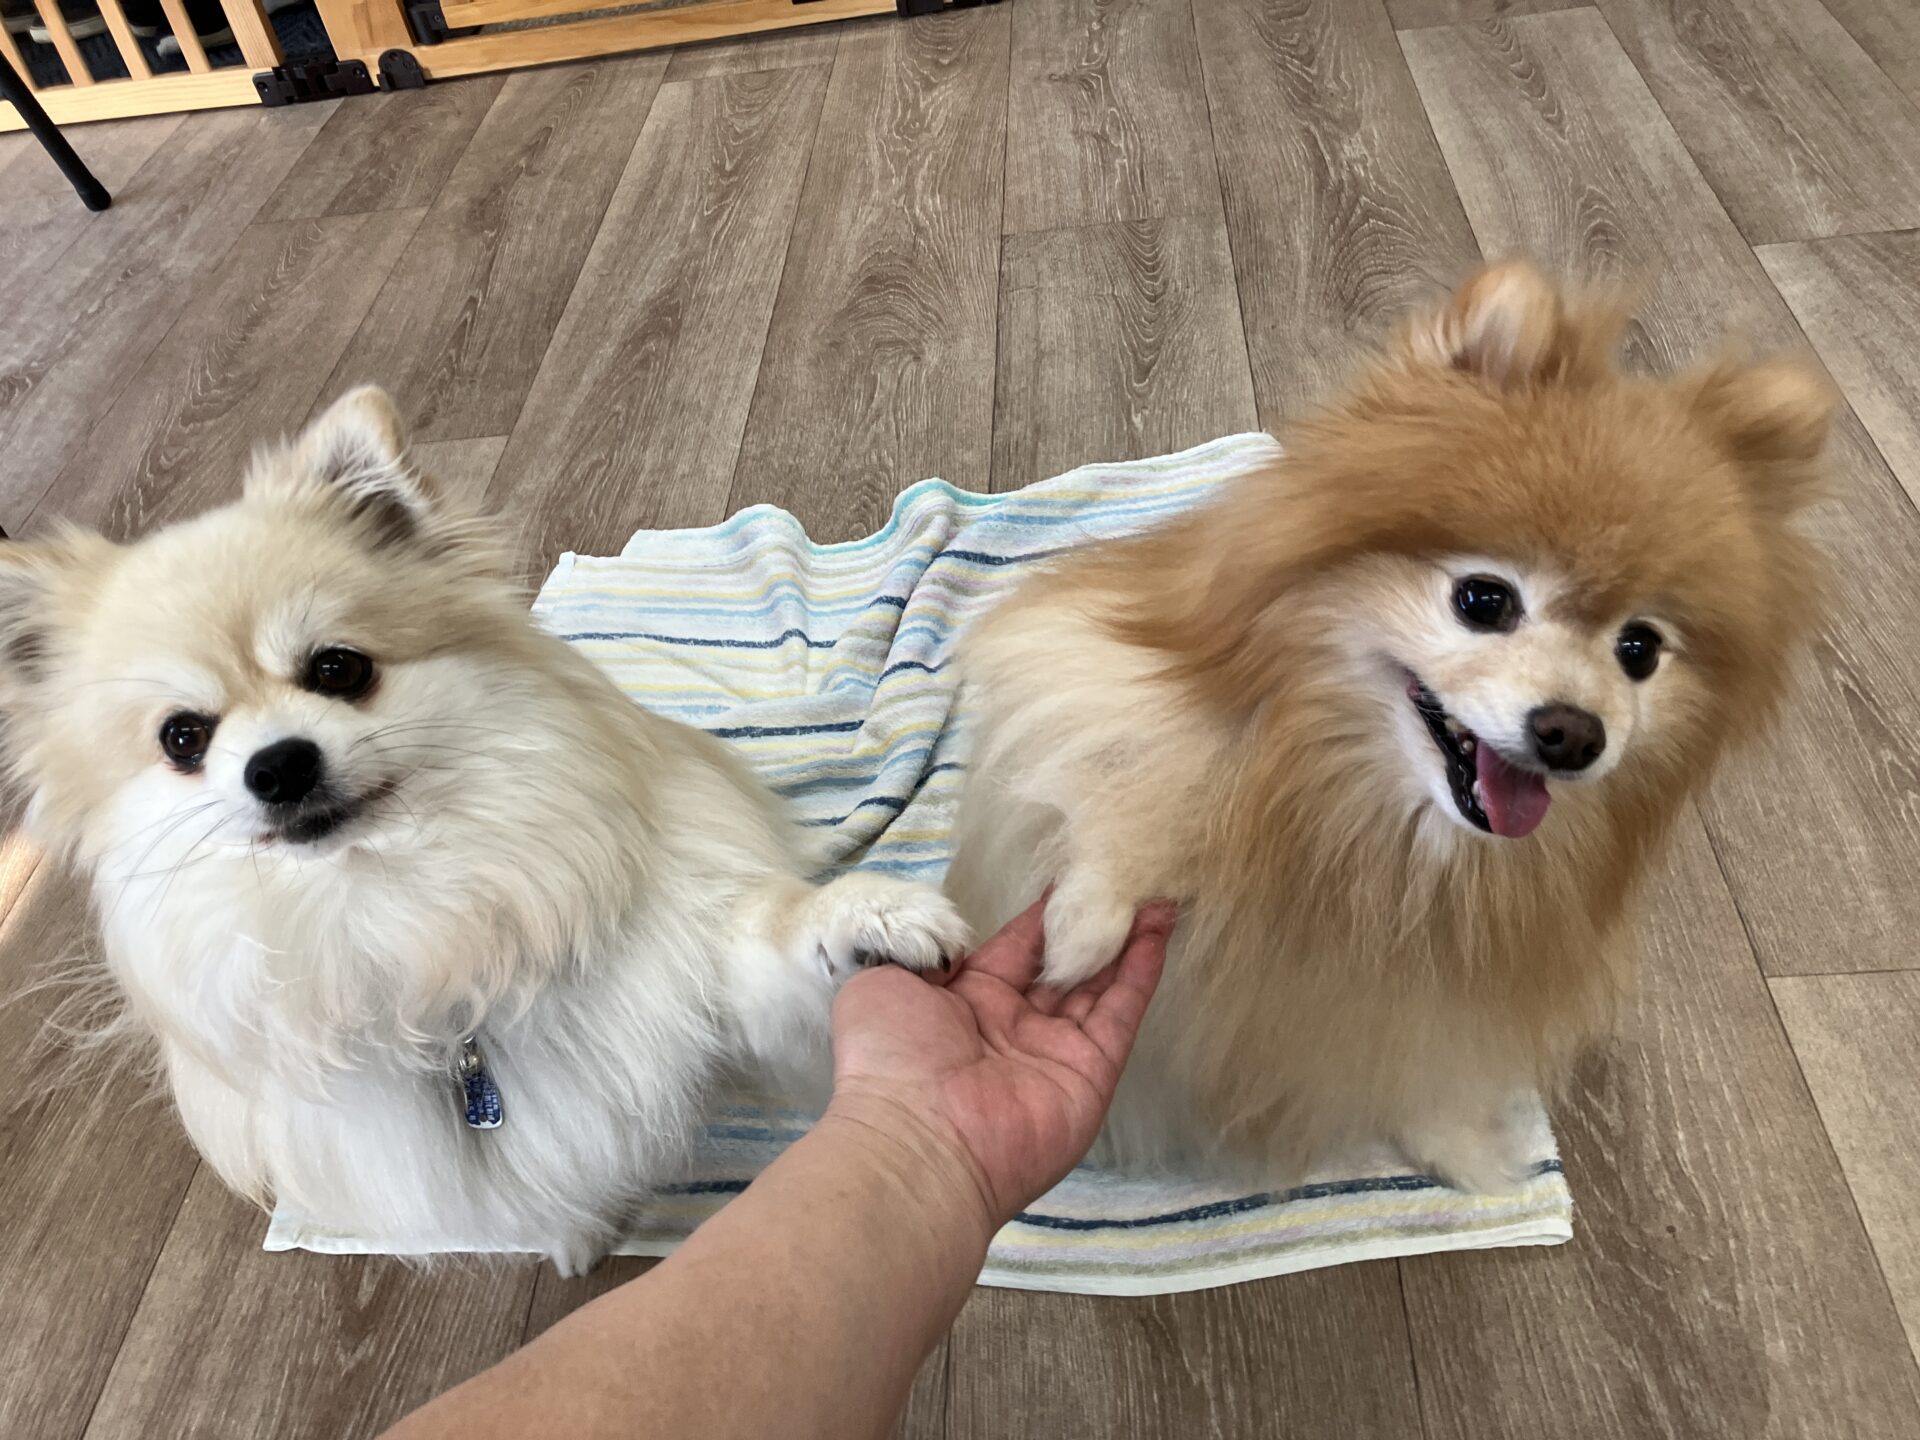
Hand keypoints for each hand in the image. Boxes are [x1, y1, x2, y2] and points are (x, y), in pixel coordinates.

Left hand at [827, 896, 1175, 1231]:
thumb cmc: (890, 1057)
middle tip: (1126, 879)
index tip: (1074, 873)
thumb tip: (958, 946)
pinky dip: (1141, 972)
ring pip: (1100, 985)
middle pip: (1065, 966)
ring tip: (1156, 896)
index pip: (1016, 946)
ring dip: (1128, 940)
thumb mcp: (884, 984)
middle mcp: (1013, 1026)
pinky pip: (1120, 1014)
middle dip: (1095, 924)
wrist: (916, 1140)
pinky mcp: (1091, 1073)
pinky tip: (1157, 931)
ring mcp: (1056, 1052)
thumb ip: (927, 954)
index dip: (1046, 913)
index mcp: (964, 1002)